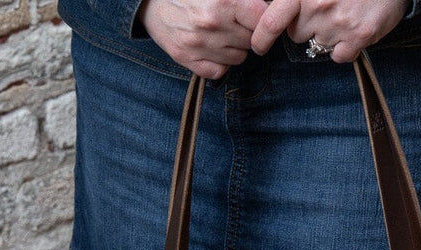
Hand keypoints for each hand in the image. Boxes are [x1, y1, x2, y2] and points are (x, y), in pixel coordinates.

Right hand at [139, 0, 270, 79]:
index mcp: (223, 1)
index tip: (255, 18)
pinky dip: (220, 64)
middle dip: (247, 33)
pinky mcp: (185, 58)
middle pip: (251, 41)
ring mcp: (198, 44)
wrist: (150, 0)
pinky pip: (219, 72)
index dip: (262, 20)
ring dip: (234, 48)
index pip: (261, 20)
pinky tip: (213, 49)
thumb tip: (270, 8)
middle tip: (234, 23)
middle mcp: (211, 24)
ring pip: (238, 58)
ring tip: (221, 34)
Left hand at [251, 0, 406, 62]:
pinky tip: (354, 28)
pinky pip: (340, 56)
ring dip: (328, 35)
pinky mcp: (359, 36)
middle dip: (305, 26)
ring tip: (344, 14)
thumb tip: (273, 10)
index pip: (270, 22)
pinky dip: (345, 47)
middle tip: (325, 9)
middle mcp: (318, 6)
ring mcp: (339, 23)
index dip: (260, 38)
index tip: (259, 46)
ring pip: (319, 45)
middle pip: (296, 35)